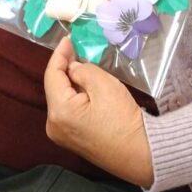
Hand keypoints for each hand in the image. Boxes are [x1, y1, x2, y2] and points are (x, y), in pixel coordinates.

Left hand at [44, 37, 152, 187]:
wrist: (139, 153)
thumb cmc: (122, 118)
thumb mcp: (104, 85)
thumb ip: (83, 70)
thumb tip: (73, 69)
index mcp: (59, 112)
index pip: (52, 75)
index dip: (59, 54)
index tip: (68, 38)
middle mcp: (53, 125)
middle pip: (54, 87)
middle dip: (64, 66)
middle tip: (75, 47)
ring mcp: (61, 135)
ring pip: (61, 98)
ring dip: (69, 80)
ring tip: (79, 61)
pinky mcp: (71, 139)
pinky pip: (67, 109)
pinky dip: (73, 94)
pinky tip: (82, 83)